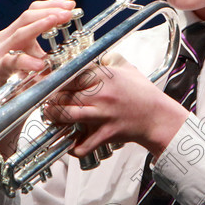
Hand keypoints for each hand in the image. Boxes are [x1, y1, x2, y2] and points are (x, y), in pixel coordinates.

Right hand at [0, 0, 75, 172]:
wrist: (6, 110)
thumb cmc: (26, 85)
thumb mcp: (43, 63)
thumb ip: (55, 51)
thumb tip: (82, 40)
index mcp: (16, 34)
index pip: (34, 11)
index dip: (52, 5)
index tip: (71, 5)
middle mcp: (5, 40)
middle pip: (27, 16)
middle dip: (50, 13)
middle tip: (67, 14)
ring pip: (19, 33)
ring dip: (39, 27)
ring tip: (56, 23)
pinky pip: (11, 62)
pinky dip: (26, 61)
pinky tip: (40, 63)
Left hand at [42, 54, 189, 158]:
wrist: (158, 117)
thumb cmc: (144, 94)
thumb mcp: (129, 68)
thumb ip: (112, 59)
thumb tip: (99, 56)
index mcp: (105, 77)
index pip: (72, 75)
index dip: (56, 78)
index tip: (49, 81)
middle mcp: (102, 95)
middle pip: (64, 95)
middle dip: (50, 97)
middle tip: (45, 99)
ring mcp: (103, 116)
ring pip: (68, 116)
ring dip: (54, 116)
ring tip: (50, 115)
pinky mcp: (106, 134)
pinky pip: (84, 144)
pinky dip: (73, 147)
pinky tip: (68, 143)